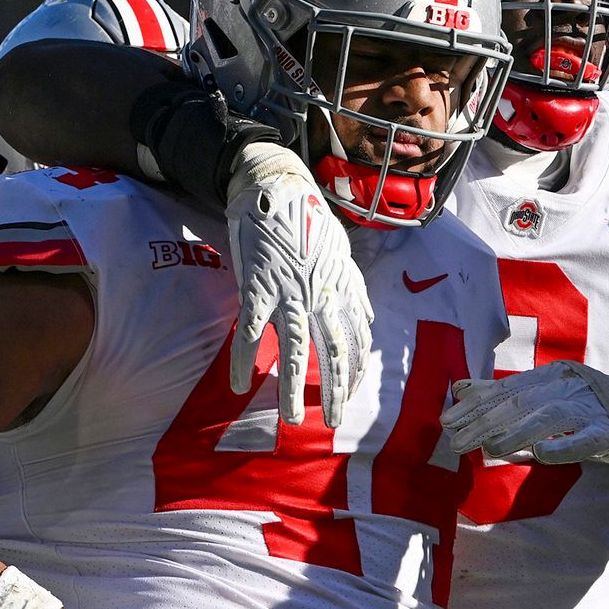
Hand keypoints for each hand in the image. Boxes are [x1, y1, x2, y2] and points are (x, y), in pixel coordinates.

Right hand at [224, 141, 372, 428]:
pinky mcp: (256, 286)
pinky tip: (239, 385)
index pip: (355, 338)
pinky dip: (244, 359)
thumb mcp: (342, 253)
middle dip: (334, 391)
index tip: (353, 393)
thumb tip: (369, 319)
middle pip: (331, 351)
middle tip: (333, 423)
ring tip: (289, 418)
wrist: (276, 185)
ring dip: (292, 387)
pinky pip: (250, 331)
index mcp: (340, 287)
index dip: (355, 370)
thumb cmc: (308, 220)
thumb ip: (355, 289)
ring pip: (293, 348)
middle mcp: (319, 294)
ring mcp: (287, 292)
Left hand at [441, 361, 608, 465]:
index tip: (448, 422)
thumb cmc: (586, 407)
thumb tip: (459, 389)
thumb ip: (503, 393)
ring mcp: (591, 406)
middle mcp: (568, 384)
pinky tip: (541, 455)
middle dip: (485, 422)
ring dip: (516, 433)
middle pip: (521, 403)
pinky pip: (586, 438)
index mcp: (551, 374)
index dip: (476, 406)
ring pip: (549, 417)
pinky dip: (563, 446)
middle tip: (456, 442)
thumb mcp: (546, 395)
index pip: (507, 391)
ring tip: (489, 449)